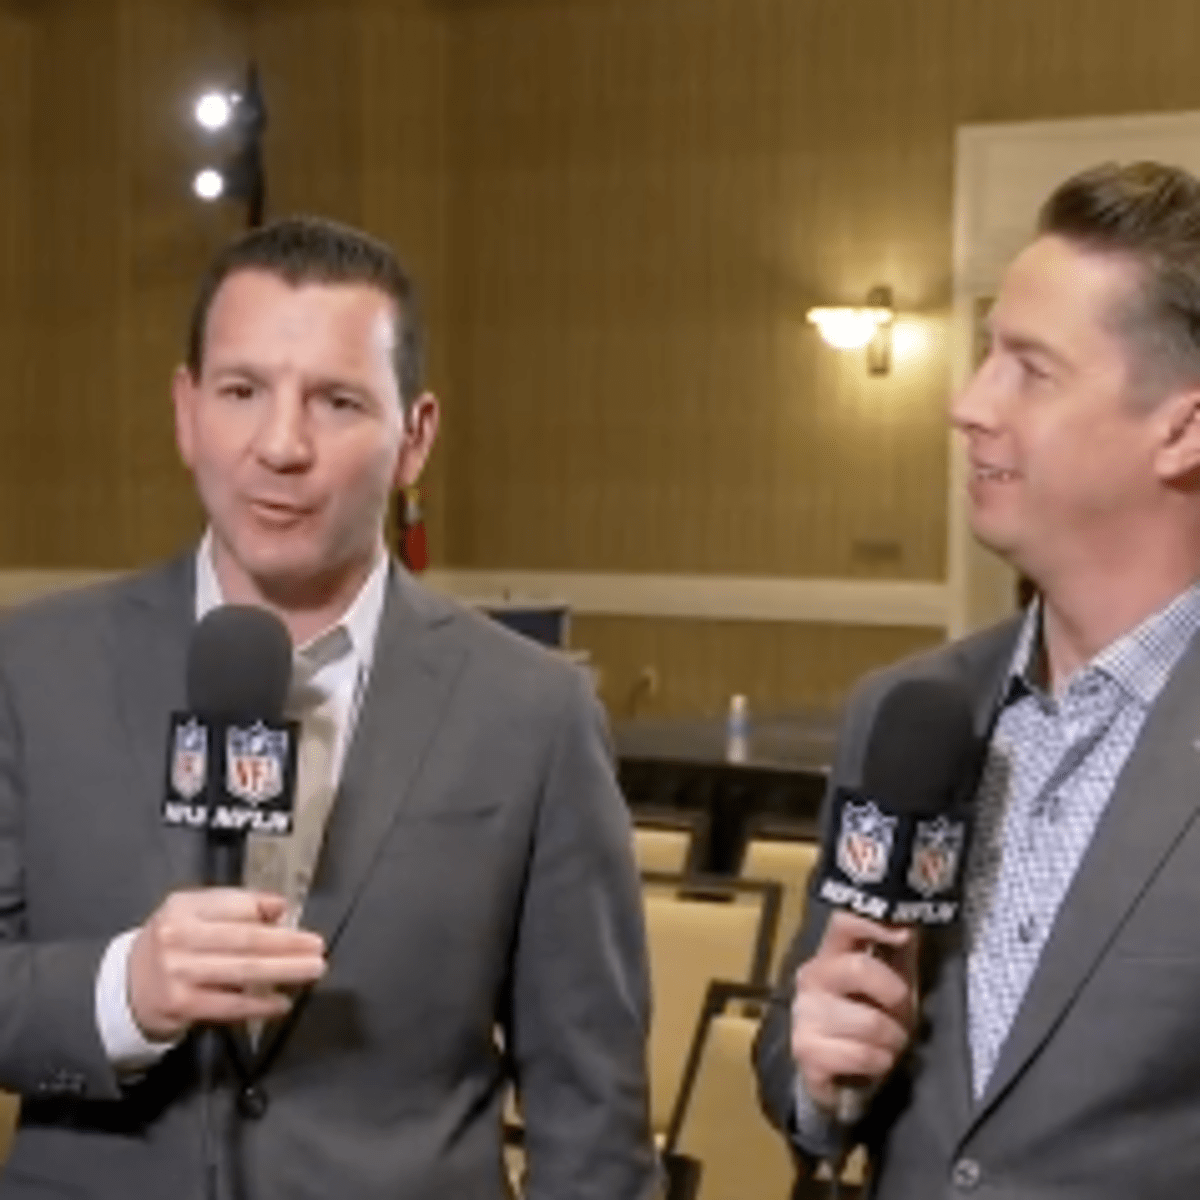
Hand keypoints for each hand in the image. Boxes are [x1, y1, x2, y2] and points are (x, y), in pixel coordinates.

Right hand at [128, 889, 326, 1041]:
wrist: (126, 986)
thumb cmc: (171, 944)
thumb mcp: (193, 912)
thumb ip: (236, 905)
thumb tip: (279, 906)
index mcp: (184, 907)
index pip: (235, 905)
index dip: (268, 912)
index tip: (296, 918)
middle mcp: (180, 938)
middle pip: (245, 939)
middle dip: (287, 944)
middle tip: (316, 947)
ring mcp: (180, 973)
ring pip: (242, 971)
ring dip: (283, 971)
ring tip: (310, 970)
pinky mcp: (182, 1005)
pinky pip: (230, 1005)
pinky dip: (260, 1004)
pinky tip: (281, 1002)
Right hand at [790, 911, 918, 1116]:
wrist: (838, 1075)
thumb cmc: (866, 1019)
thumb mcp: (886, 984)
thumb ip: (896, 953)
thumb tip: (911, 923)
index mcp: (831, 955)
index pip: (844, 924)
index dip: (872, 923)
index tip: (903, 932)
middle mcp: (811, 978)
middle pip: (858, 968)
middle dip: (895, 996)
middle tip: (902, 1015)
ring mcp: (804, 1014)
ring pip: (870, 1022)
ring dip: (893, 1039)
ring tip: (889, 1043)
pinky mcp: (806, 1052)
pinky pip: (863, 1056)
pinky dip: (880, 1063)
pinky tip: (875, 1061)